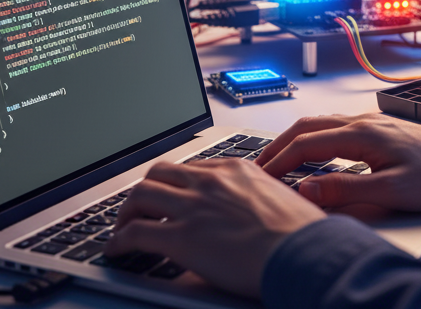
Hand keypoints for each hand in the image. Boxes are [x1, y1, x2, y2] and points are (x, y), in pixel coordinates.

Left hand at [105, 158, 325, 297]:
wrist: (303, 252)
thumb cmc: (302, 234)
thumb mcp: (279, 202)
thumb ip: (258, 201)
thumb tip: (254, 216)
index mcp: (235, 170)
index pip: (192, 168)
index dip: (175, 183)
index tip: (171, 195)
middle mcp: (210, 181)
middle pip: (159, 173)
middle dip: (145, 189)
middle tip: (140, 207)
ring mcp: (193, 207)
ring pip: (140, 196)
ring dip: (126, 212)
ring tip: (122, 227)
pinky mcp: (180, 238)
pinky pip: (135, 233)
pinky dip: (119, 240)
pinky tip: (117, 249)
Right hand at [256, 113, 420, 210]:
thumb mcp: (392, 191)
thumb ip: (346, 191)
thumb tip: (306, 190)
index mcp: (362, 134)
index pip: (305, 144)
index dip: (278, 161)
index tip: (259, 177)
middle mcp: (363, 122)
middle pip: (306, 127)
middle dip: (278, 146)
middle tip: (257, 165)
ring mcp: (371, 123)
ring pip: (320, 125)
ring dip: (295, 141)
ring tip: (278, 160)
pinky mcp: (380, 130)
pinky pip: (335, 129)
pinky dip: (314, 140)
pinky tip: (315, 155)